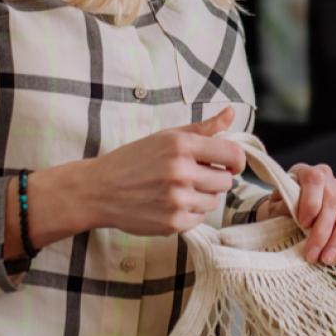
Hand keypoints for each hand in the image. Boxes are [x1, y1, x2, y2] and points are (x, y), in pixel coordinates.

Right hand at [65, 108, 245, 235]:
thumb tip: (231, 112)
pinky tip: (169, 203)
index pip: (234, 155)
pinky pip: (199, 218)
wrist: (99, 190)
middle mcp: (181, 172)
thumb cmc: (134, 160)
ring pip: (214, 201)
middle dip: (214, 178)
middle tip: (193, 176)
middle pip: (226, 181)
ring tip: (178, 189)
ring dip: (202, 196)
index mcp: (182, 145)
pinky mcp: (173, 223)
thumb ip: (203, 128)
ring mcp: (177, 200)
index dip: (236, 161)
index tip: (228, 164)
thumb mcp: (166, 137)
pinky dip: (189, 213)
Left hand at [256, 162, 335, 264]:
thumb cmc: (280, 210)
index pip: (314, 180)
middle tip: (313, 254)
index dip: (311, 202)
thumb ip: (283, 208)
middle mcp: (328, 177)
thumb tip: (294, 215)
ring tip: (326, 258)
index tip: (303, 224)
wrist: (287, 214)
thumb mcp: (274, 209)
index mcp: (305, 172)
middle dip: (323, 231)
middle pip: (333, 200)